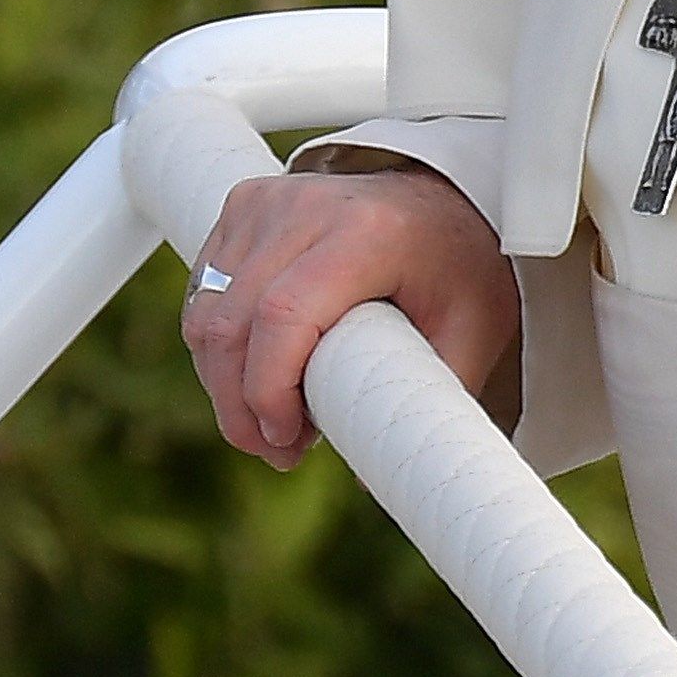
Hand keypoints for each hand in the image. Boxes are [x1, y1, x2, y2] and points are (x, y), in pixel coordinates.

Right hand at [182, 168, 520, 470]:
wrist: (443, 198)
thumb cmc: (459, 267)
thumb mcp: (472, 333)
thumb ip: (429, 403)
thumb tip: (373, 478)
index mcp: (367, 234)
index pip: (283, 315)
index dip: (268, 389)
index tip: (286, 439)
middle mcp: (307, 207)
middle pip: (230, 323)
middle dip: (239, 406)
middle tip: (279, 452)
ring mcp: (267, 202)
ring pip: (205, 314)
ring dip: (224, 384)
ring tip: (277, 420)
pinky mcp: (243, 207)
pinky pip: (204, 294)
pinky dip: (219, 349)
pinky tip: (260, 374)